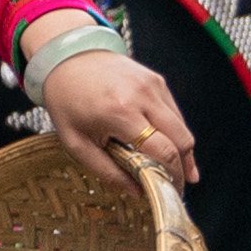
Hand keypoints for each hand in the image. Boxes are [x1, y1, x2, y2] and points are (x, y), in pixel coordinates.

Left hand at [42, 47, 196, 183]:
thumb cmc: (67, 100)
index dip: (171, 176)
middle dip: (183, 167)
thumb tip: (137, 192)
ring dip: (182, 151)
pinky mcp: (157, 80)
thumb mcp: (75, 142)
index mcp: (120, 113)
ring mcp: (153, 85)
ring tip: (177, 170)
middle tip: (177, 186)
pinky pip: (174, 113)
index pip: (162, 150)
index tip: (171, 193)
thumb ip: (106, 170)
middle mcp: (143, 96)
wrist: (66, 57)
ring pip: (182, 127)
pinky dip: (173, 132)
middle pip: (182, 139)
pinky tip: (166, 145)